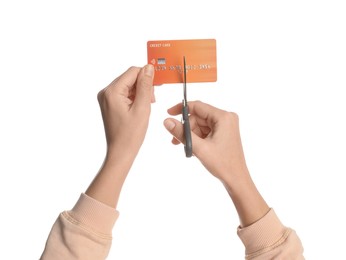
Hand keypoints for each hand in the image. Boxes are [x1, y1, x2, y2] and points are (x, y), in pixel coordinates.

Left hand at [86, 65, 154, 207]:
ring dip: (140, 92)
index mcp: (112, 92)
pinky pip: (124, 93)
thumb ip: (146, 86)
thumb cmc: (130, 135)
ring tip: (145, 107)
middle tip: (152, 100)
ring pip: (128, 85)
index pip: (132, 72)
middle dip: (143, 86)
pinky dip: (134, 98)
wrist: (120, 152)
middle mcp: (106, 92)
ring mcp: (106, 98)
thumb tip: (149, 68)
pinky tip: (139, 108)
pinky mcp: (109, 104)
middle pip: (130, 77)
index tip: (158, 84)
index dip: (147, 75)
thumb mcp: (142, 108)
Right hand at [164, 101, 268, 226]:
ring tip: (187, 148)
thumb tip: (167, 121)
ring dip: (191, 135)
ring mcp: (225, 125)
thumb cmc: (222, 164)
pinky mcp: (224, 132)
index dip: (181, 109)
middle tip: (176, 141)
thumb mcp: (198, 148)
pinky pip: (205, 130)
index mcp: (223, 117)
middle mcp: (226, 118)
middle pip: (198, 116)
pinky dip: (197, 138)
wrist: (236, 179)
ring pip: (200, 125)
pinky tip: (195, 149)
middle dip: (186, 128)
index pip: (198, 106)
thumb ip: (181, 133)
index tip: (168, 114)